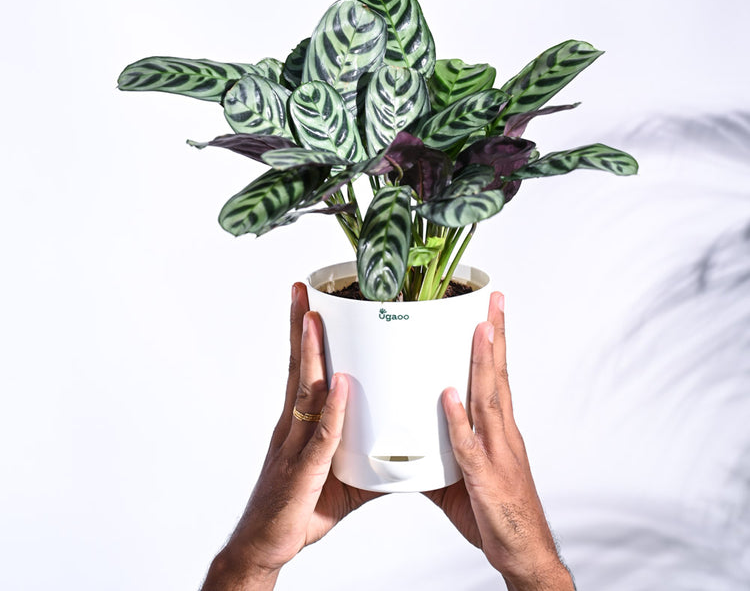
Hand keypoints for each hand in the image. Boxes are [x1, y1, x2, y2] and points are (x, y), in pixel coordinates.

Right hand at [201, 283, 381, 590]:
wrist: (264, 547)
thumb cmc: (298, 509)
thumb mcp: (340, 477)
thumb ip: (367, 457)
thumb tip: (401, 450)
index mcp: (300, 423)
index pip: (303, 369)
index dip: (307, 336)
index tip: (311, 303)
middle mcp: (293, 426)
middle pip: (298, 367)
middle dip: (301, 326)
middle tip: (304, 290)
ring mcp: (295, 446)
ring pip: (306, 390)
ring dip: (312, 353)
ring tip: (315, 318)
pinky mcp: (304, 472)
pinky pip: (322, 436)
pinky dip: (332, 409)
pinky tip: (340, 384)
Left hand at [424, 292, 574, 590]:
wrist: (525, 554)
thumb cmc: (499, 514)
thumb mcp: (467, 476)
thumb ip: (443, 451)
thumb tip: (415, 437)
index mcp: (499, 431)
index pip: (497, 377)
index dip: (493, 344)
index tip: (489, 313)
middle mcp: (502, 435)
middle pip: (498, 377)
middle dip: (495, 337)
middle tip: (492, 303)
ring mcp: (496, 454)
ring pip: (488, 401)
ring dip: (482, 364)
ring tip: (479, 329)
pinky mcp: (485, 479)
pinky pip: (468, 446)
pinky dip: (459, 420)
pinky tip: (449, 397)